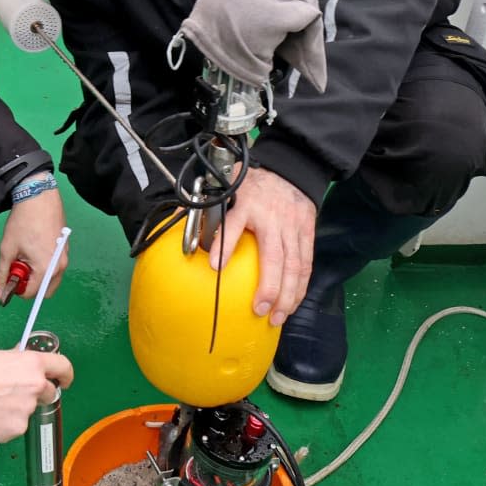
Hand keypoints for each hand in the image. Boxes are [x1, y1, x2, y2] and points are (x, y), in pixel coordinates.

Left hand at [0, 187, 67, 301]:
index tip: (10, 276)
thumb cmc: (23, 222)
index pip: (31, 294)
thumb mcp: (7, 250)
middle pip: (44, 291)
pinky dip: (45, 265)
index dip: (17, 289)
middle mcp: (59, 266)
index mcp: (45, 269)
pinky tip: (35, 248)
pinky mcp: (66, 249)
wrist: (38, 198)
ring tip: (26, 255)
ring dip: (38, 275)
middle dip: (30, 284)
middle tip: (18, 267)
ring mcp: (65, 258)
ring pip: (51, 279)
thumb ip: (3, 275)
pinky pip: (56, 267)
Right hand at [0, 348, 73, 443]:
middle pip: (49, 392)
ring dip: (17, 409)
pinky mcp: (15, 429)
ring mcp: (26, 410)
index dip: (66, 374)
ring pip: (28, 411)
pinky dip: (6, 423)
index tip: (65, 380)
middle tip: (15, 393)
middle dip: (38, 393)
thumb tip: (23, 360)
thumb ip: (18, 360)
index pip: (63, 367)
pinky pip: (15, 426)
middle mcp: (35, 387)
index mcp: (32, 365)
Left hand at [207, 165, 315, 326]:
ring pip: (293, 265)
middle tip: (258, 310)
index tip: (214, 265)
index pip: (234, 223)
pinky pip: (305, 263)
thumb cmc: (252, 181)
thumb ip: (207, 204)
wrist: (290, 168)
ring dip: (287, 294)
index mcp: (247, 203)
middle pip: (273, 256)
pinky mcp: (306, 232)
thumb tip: (179, 222)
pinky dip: (300, 286)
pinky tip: (291, 304)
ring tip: (277, 317)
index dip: (225, 244)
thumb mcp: (228, 183)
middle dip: (268, 287)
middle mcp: (272, 217)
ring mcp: (292, 226)